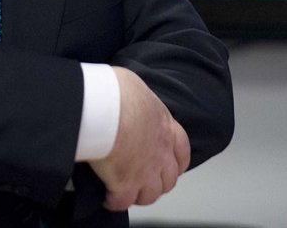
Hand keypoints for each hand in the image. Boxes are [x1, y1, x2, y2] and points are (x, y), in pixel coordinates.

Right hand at [89, 66, 190, 210]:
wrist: (105, 108)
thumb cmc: (117, 92)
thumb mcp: (134, 85)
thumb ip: (137, 98)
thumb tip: (127, 94)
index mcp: (165, 126)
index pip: (182, 149)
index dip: (177, 161)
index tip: (171, 165)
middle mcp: (161, 153)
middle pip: (169, 179)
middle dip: (158, 182)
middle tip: (144, 180)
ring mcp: (145, 171)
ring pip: (150, 194)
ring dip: (140, 194)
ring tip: (127, 191)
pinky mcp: (125, 184)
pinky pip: (122, 202)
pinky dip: (115, 201)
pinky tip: (107, 197)